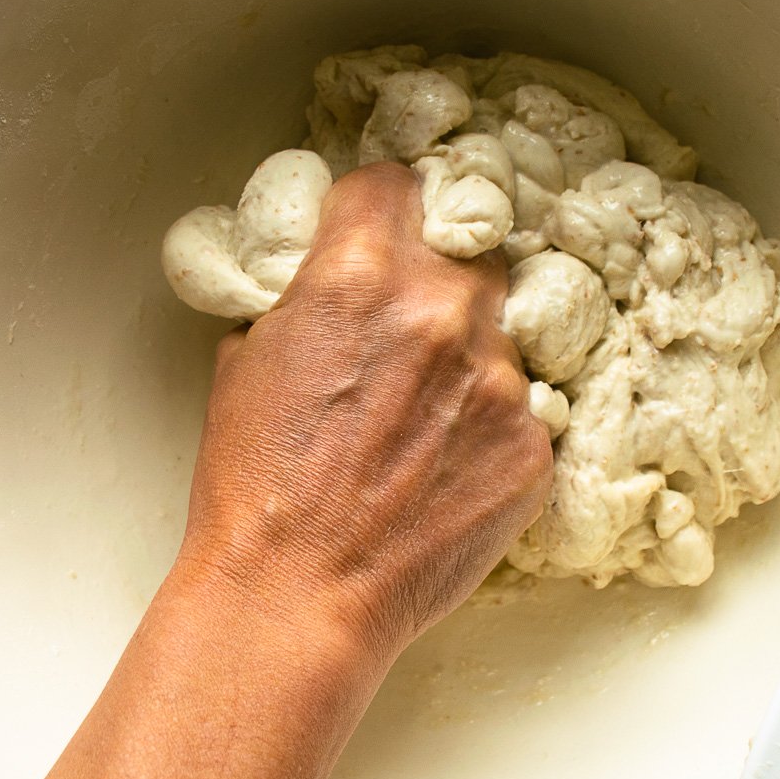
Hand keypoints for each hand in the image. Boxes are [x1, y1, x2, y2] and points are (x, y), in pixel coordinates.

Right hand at [178, 161, 552, 664]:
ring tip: (425, 413)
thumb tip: (327, 281)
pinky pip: (524, 403)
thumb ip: (302, 298)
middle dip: (437, 274)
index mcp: (359, 272)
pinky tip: (446, 463)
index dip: (380, 208)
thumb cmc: (256, 488)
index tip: (381, 232)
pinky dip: (490, 422)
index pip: (396, 182)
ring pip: (502, 326)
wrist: (297, 596)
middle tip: (410, 325)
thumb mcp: (245, 360)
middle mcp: (441, 309)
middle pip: (465, 247)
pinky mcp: (534, 442)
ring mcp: (498, 376)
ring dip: (469, 351)